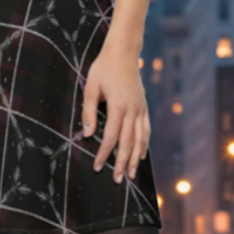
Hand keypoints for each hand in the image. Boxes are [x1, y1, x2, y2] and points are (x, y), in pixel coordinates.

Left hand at [82, 41, 150, 182]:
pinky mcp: (144, 107)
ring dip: (136, 158)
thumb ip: (89, 111)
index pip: (110, 136)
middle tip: (118, 180)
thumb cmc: (104, 68)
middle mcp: (133, 110)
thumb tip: (86, 134)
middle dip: (122, 163)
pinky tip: (141, 156)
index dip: (104, 154)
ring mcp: (141, 109)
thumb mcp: (91, 87)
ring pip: (140, 139)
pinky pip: (146, 130)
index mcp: (118, 106)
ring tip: (132, 174)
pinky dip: (144, 145)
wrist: (123, 52)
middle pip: (128, 142)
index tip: (97, 167)